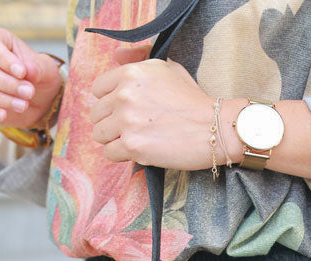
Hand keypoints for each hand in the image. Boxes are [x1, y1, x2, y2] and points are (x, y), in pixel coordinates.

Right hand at [0, 27, 61, 127]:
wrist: (40, 100)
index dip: (3, 58)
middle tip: (28, 93)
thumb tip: (28, 70)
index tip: (22, 72)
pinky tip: (3, 116)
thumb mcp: (47, 70)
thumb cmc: (39, 77)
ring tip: (23, 105)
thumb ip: (38, 68)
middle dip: (6, 83)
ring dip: (0, 99)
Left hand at [88, 50, 216, 169]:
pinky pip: (110, 153)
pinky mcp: (132, 146)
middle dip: (111, 122)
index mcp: (130, 74)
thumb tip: (116, 55)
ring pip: (100, 135)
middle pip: (97, 114)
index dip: (110, 102)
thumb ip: (138, 60)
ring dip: (114, 140)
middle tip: (132, 128)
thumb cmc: (193, 100)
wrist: (214, 128)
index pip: (98, 89)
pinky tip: (138, 151)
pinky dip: (121, 155)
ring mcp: (126, 121)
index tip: (124, 110)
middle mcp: (124, 95)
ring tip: (134, 140)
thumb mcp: (167, 67)